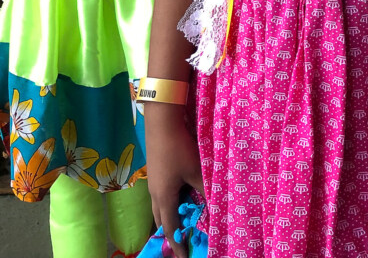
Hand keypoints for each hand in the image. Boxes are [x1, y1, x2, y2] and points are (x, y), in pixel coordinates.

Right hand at [145, 103, 203, 257]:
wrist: (162, 122)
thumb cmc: (179, 149)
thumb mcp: (195, 170)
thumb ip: (204, 189)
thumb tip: (213, 204)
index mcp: (164, 197)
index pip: (169, 227)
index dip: (176, 243)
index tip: (182, 256)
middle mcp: (155, 192)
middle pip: (161, 218)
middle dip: (170, 231)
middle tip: (180, 240)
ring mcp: (154, 181)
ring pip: (161, 204)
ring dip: (170, 214)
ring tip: (182, 219)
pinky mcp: (156, 170)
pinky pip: (162, 192)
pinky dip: (170, 199)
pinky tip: (180, 193)